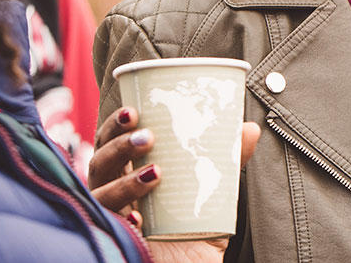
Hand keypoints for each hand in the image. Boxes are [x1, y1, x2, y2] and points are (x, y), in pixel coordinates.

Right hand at [89, 106, 260, 261]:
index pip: (112, 142)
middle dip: (119, 144)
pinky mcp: (114, 239)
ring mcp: (109, 217)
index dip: (116, 125)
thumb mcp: (211, 195)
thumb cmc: (192, 229)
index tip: (134, 110)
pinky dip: (124, 220)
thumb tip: (250, 129)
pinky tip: (139, 218)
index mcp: (128, 173)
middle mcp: (111, 191)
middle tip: (147, 137)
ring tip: (155, 174)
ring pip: (101, 193)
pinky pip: (106, 227)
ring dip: (125, 181)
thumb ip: (226, 163)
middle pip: (100, 161)